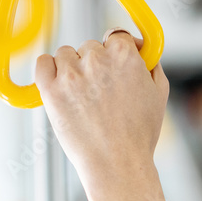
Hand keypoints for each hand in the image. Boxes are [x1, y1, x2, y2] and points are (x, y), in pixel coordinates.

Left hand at [34, 29, 169, 200]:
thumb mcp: (159, 95)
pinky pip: (42, 63)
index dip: (117, 50)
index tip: (114, 62)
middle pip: (90, 47)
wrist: (118, 165)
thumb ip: (151, 65)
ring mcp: (71, 73)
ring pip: (66, 55)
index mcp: (125, 56)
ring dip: (72, 69)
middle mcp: (97, 59)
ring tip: (84, 98)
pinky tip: (61, 86)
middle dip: (96, 65)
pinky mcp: (51, 89)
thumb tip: (142, 50)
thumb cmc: (139, 136)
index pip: (116, 36)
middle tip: (102, 93)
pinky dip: (49, 71)